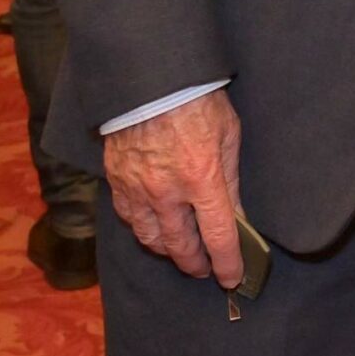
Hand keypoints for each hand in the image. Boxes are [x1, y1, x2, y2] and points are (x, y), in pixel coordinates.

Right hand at [103, 88, 244, 286]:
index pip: (218, 236)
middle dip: (196, 264)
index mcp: (202, 178)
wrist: (149, 78)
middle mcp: (168, 191)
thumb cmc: (197, 100)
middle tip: (205, 268)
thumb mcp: (229, 134)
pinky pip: (130, 219)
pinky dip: (144, 230)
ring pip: (152, 239)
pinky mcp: (117, 182)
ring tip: (181, 251)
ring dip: (169, 251)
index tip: (232, 277)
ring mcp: (138, 189)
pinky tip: (154, 228)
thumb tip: (237, 215)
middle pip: (182, 247)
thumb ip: (231, 179)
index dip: (228, 262)